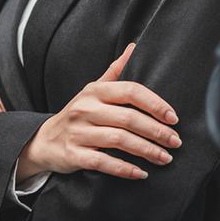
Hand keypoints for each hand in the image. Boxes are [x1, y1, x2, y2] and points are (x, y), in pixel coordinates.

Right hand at [16, 43, 180, 182]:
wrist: (44, 140)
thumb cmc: (78, 114)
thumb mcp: (93, 90)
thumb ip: (116, 71)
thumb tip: (134, 47)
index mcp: (95, 91)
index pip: (130, 91)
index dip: (155, 104)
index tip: (173, 118)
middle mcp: (85, 109)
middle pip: (128, 118)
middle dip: (156, 131)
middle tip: (175, 141)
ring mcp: (78, 132)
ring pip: (119, 140)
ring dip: (146, 150)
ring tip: (165, 158)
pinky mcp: (74, 155)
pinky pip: (103, 162)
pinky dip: (124, 169)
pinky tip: (141, 173)